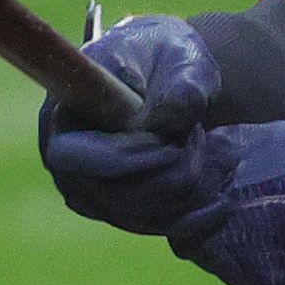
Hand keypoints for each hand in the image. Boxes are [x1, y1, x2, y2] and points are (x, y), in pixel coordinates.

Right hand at [38, 15, 223, 234]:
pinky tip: (223, 198)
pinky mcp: (125, 214)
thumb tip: (170, 121)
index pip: (77, 159)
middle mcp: (69, 169)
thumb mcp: (179, 54)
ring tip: (217, 147)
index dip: (130, 156)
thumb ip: (181, 83)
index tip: (176, 135)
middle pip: (119, 196)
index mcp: (61, 120)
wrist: (176, 77)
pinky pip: (163, 229)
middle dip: (175, 168)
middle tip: (201, 130)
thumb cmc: (166, 56)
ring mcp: (96, 198)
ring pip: (147, 216)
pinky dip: (198, 216)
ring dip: (193, 185)